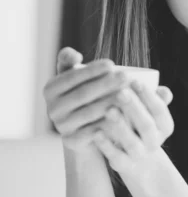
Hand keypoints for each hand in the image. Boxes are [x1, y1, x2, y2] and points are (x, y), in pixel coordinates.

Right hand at [43, 47, 171, 153]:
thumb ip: (68, 61)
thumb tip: (74, 55)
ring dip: (111, 102)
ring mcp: (62, 126)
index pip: (72, 77)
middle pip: (83, 94)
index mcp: (50, 89)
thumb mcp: (73, 77)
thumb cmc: (82, 94)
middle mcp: (52, 108)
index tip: (111, 64)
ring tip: (128, 94)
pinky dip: (110, 122)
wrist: (82, 128)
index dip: (92, 70)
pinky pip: (94, 131)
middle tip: (125, 76)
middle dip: (106, 84)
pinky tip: (125, 115)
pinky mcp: (73, 141)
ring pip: (90, 112)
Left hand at [92, 80, 173, 177]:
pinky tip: (96, 132)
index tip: (135, 81)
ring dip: (120, 126)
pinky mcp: (124, 166)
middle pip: (146, 125)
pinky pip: (116, 157)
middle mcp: (155, 142)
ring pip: (132, 143)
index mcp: (165, 126)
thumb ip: (155, 99)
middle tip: (120, 92)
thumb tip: (164, 90)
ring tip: (109, 110)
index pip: (159, 110)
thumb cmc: (141, 126)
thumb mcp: (151, 113)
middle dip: (134, 108)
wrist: (139, 162)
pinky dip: (106, 145)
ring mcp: (140, 155)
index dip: (148, 96)